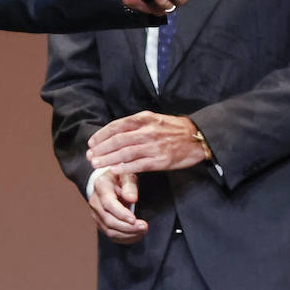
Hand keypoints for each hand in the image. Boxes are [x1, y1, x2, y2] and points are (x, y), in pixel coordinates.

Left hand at [87, 111, 210, 174]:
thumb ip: (135, 125)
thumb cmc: (173, 129)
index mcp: (144, 119)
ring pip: (125, 153)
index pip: (117, 126)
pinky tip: (114, 170)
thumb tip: (114, 132)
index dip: (101, 135)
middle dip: (101, 149)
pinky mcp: (161, 160)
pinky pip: (139, 165)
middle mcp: (148, 131)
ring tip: (96, 164)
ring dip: (108, 159)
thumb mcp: (154, 119)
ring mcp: (154, 146)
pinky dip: (124, 168)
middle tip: (90, 156)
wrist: (198, 137)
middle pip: (118, 140)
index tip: (91, 143)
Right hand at [89, 170, 146, 243]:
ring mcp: (96, 214)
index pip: (108, 204)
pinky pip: (111, 235)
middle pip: (109, 220)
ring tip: (143, 230)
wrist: (110, 182)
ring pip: (110, 230)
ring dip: (128, 234)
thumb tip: (132, 199)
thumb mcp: (127, 176)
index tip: (134, 219)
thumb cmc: (121, 178)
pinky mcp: (100, 223)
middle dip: (128, 227)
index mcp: (101, 186)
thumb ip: (130, 186)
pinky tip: (137, 235)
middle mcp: (95, 202)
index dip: (121, 213)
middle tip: (144, 226)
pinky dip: (125, 238)